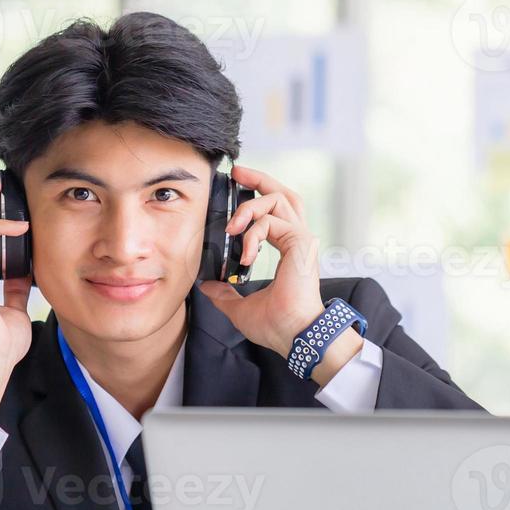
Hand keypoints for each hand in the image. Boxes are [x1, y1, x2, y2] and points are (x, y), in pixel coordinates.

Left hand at [197, 165, 329, 358]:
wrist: (294, 336)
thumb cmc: (276, 325)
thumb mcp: (240, 307)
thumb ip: (225, 294)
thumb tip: (208, 287)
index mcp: (289, 249)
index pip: (278, 210)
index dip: (259, 195)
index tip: (238, 186)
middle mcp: (298, 239)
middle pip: (284, 194)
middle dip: (259, 179)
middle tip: (236, 174)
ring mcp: (302, 239)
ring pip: (278, 200)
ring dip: (249, 208)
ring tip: (232, 228)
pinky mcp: (300, 243)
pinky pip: (271, 222)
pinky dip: (252, 233)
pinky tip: (245, 254)